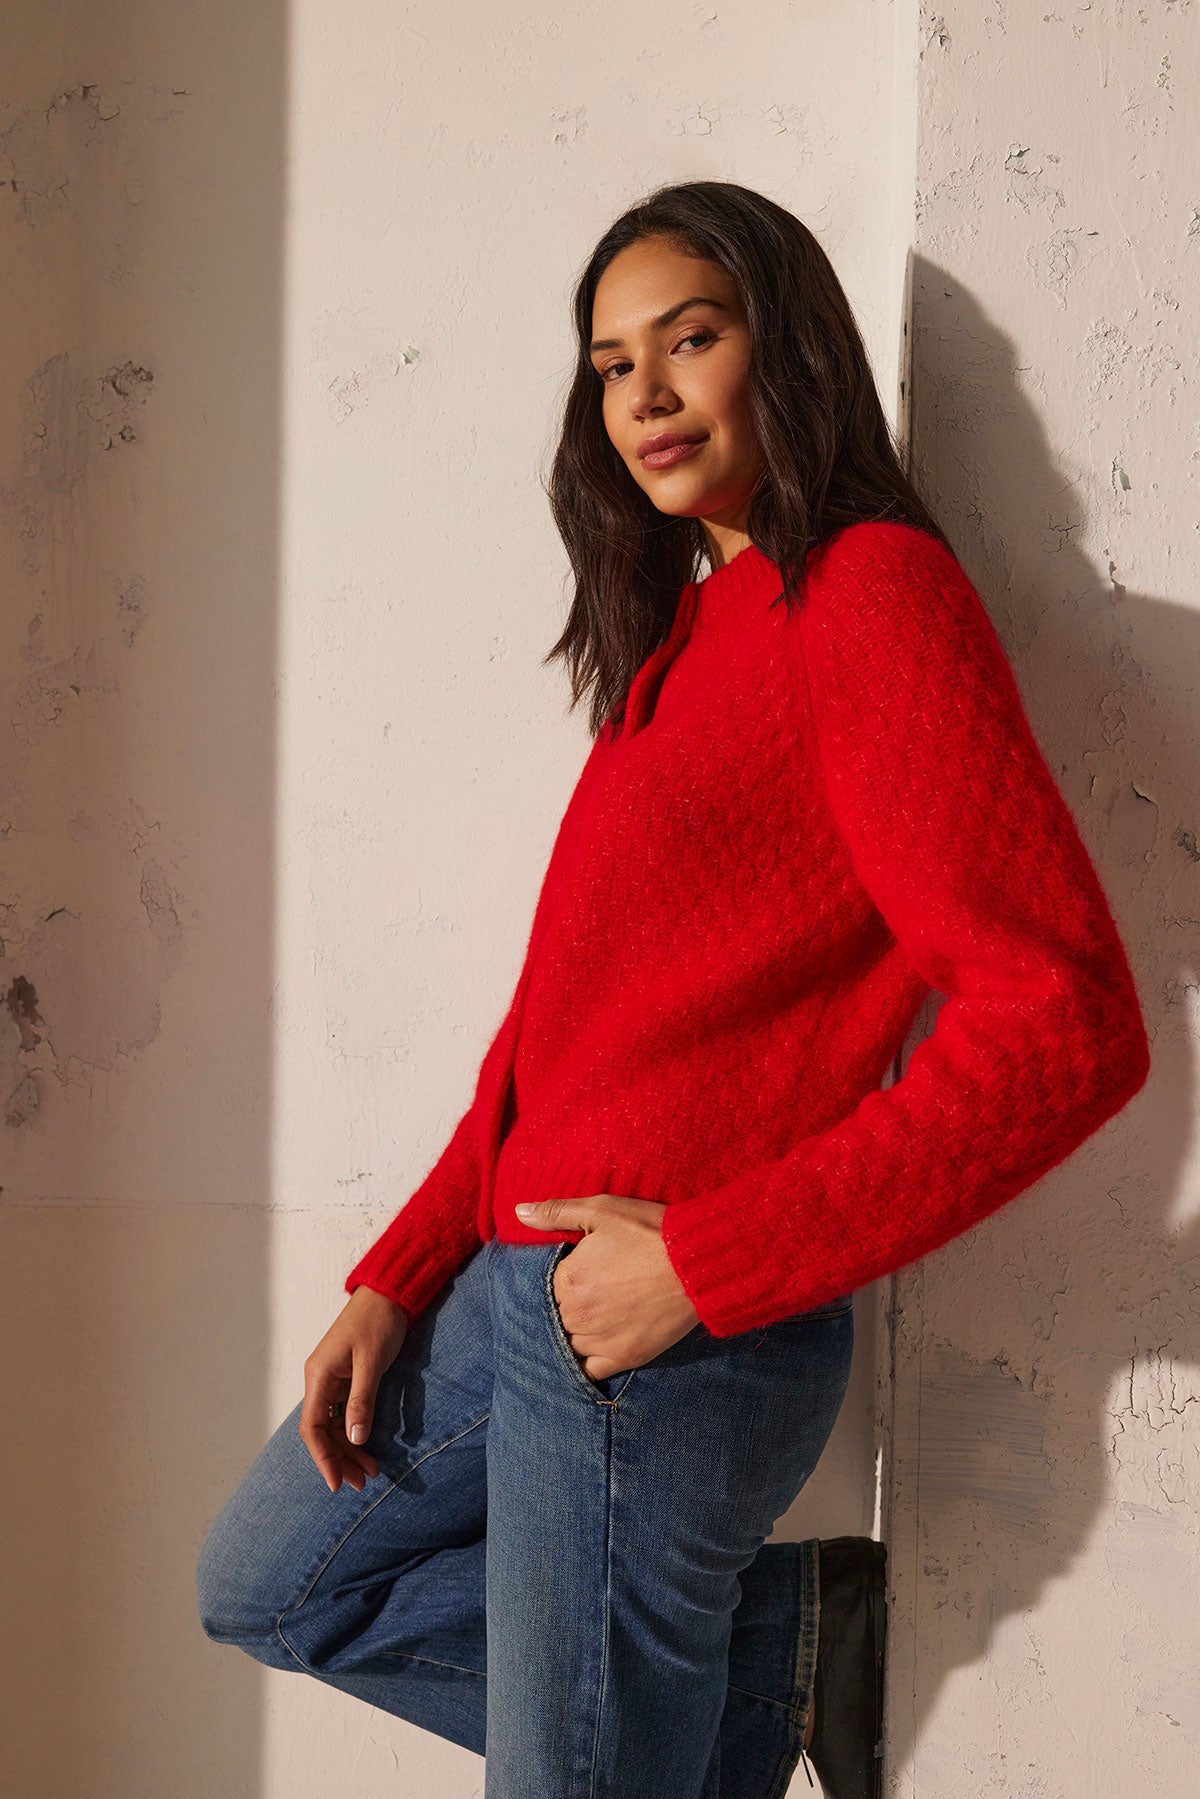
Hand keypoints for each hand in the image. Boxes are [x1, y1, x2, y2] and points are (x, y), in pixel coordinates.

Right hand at [299, 1285, 408, 1492]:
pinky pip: (344, 1414)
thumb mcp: (372, 1363)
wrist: (388, 1293)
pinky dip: (356, 1432)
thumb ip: (362, 1401)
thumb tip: (356, 1439)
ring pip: (334, 1425)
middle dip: (340, 1459)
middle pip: (322, 1431)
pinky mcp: (345, 1379)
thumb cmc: (379, 1322)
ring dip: (349, 1449)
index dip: (323, 1458)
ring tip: (370, 1472)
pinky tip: (368, 1448)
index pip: (312, 1427)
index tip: (337, 1482)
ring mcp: (331, 1380)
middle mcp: (319, 1380)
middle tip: (362, 1483)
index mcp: (319, 1375)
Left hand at [515, 1194, 700, 1380]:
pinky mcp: (623, 1356)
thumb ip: (557, 1212)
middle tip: (593, 1293)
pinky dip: (586, 1364)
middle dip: (568, 1305)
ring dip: (575, 1333)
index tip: (582, 1272)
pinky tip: (594, 1350)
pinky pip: (589, 1371)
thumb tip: (520, 1212)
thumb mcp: (602, 1210)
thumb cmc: (651, 1231)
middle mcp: (576, 1313)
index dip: (563, 1278)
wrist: (698, 1262)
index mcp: (567, 1279)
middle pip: (556, 1316)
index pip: (547, 1286)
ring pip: (569, 1343)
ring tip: (596, 1318)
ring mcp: (599, 1339)